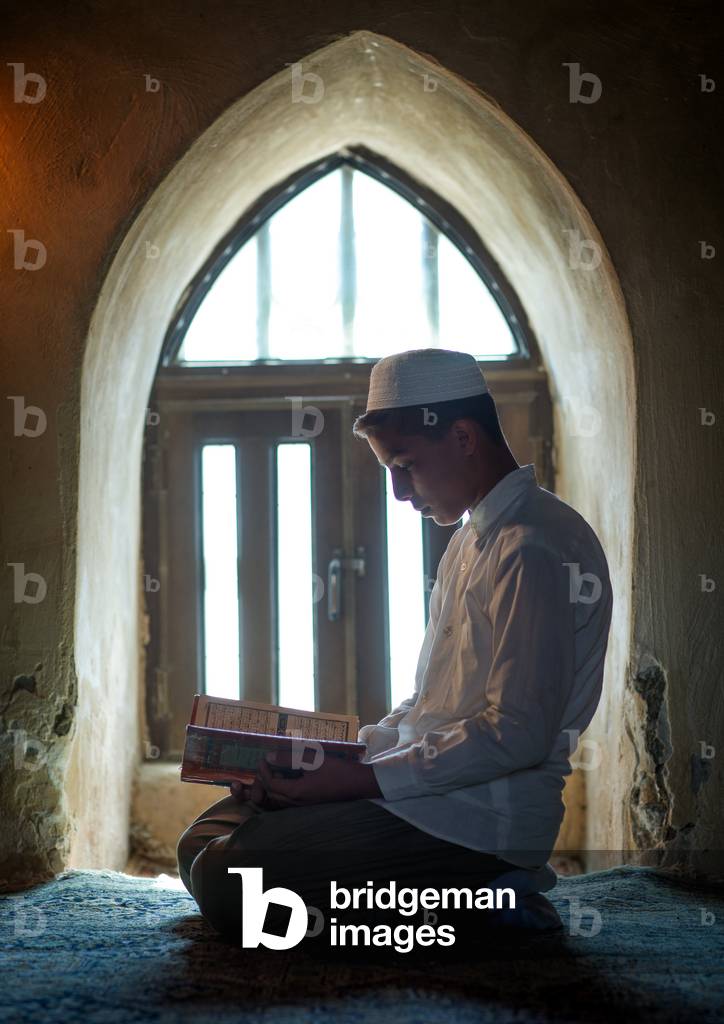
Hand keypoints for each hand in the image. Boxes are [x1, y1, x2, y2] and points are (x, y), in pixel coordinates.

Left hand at [232, 753, 381, 808]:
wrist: (360, 785)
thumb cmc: (339, 771)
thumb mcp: (314, 759)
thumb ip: (290, 758)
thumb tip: (269, 756)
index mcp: (297, 793)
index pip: (271, 784)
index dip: (264, 771)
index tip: (264, 758)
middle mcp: (297, 804)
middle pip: (271, 796)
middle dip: (263, 782)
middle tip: (265, 766)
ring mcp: (303, 807)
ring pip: (278, 802)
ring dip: (270, 789)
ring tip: (270, 774)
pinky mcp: (309, 805)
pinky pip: (288, 803)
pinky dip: (281, 793)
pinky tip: (286, 781)